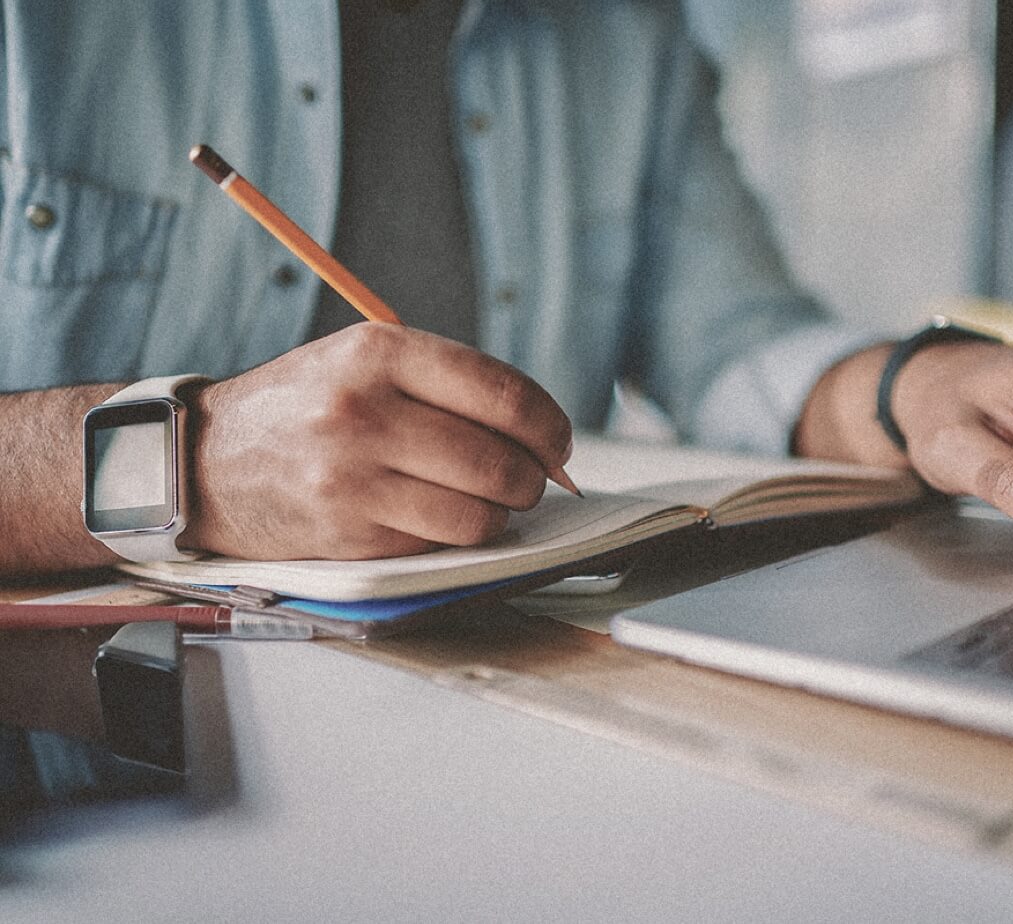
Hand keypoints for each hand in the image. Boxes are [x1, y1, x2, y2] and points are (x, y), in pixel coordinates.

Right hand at [183, 323, 573, 559]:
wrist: (208, 460)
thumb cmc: (306, 407)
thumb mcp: (365, 362)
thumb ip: (450, 386)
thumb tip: (543, 438)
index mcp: (380, 351)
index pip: (505, 395)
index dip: (551, 427)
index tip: (559, 444)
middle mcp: (365, 410)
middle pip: (501, 462)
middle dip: (532, 480)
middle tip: (527, 481)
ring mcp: (352, 476)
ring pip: (479, 514)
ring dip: (497, 515)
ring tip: (480, 501)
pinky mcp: (346, 533)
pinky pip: (438, 542)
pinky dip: (452, 536)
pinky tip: (431, 516)